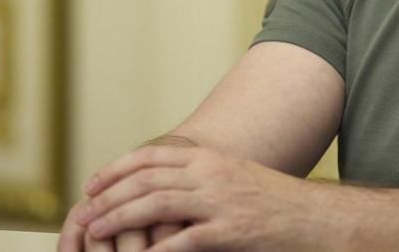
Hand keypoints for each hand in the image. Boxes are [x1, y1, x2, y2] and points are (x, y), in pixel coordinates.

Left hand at [73, 146, 324, 250]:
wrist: (314, 217)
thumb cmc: (275, 201)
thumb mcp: (234, 177)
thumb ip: (201, 177)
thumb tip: (163, 182)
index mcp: (211, 158)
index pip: (153, 155)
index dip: (117, 168)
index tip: (92, 183)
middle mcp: (212, 174)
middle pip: (147, 178)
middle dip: (109, 195)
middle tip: (84, 210)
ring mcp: (221, 202)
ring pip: (157, 204)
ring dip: (120, 218)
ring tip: (96, 230)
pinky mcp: (230, 230)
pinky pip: (184, 240)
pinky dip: (157, 250)